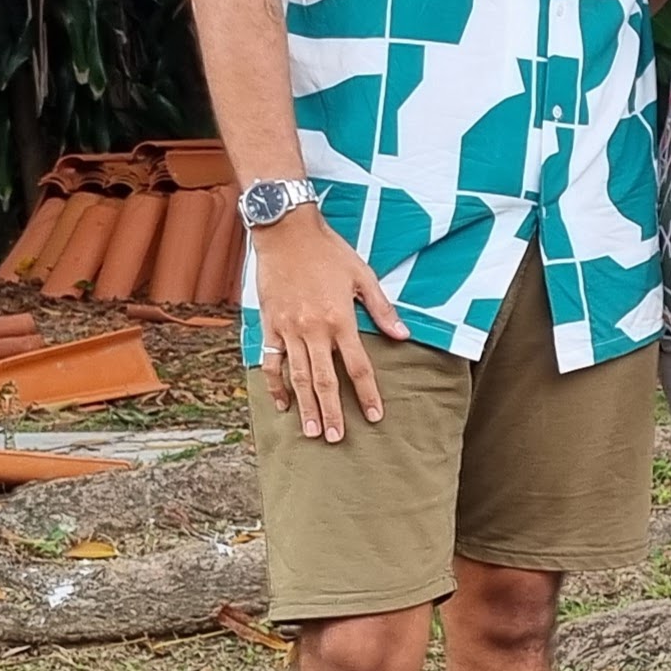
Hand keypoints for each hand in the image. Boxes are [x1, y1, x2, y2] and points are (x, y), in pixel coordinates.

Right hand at [253, 208, 405, 440]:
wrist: (285, 233)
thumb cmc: (328, 252)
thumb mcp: (363, 276)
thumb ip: (382, 309)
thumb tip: (402, 334)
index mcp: (340, 320)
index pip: (358, 366)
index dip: (367, 393)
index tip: (374, 416)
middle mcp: (313, 330)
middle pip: (325, 380)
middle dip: (332, 412)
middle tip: (336, 438)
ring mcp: (288, 330)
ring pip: (297, 376)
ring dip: (305, 406)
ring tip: (311, 432)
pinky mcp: (269, 325)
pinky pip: (270, 361)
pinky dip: (275, 384)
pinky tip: (282, 403)